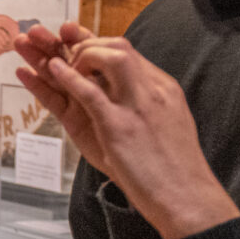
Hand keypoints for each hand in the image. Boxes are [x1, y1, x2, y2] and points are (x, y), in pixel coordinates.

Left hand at [13, 24, 239, 238]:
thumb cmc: (174, 170)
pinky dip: (68, 78)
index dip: (97, 43)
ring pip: (107, 58)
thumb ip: (147, 105)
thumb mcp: (167, 124)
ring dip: (76, 54)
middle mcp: (152, 90)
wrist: (187, 197)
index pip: (127, 53)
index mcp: (163, 88)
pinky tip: (52, 70)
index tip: (75, 41)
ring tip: (53, 58)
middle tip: (63, 53)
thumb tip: (126, 96)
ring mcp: (137, 106)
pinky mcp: (120, 127)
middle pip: (117, 47)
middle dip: (84, 42)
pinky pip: (90, 92)